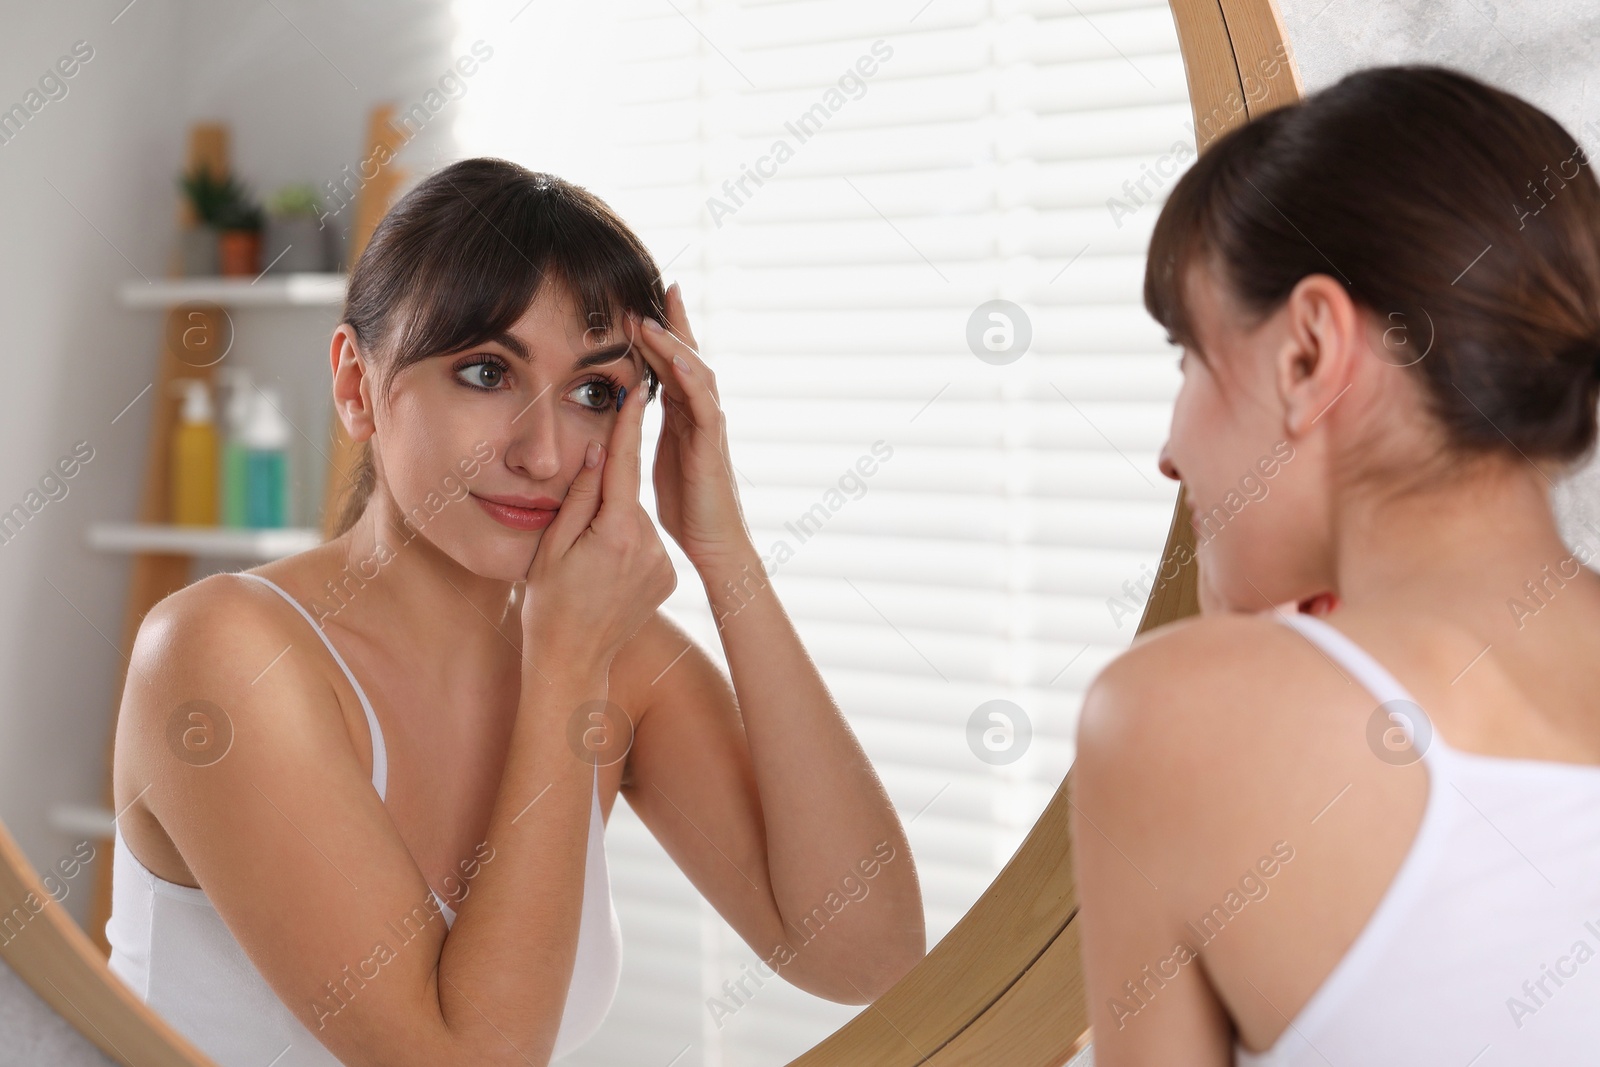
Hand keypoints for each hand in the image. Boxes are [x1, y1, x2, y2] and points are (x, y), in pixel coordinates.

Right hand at [520, 380, 677, 679]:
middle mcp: (648, 545)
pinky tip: (606, 576)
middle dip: (604, 502)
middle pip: (626, 498)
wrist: (572, 661)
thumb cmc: (549, 604)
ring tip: (588, 567)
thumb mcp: (552, 547)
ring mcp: (662, 564)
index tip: (638, 388)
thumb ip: (581, 497)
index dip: (629, 425)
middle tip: (575, 538)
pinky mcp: (668, 577)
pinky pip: (644, 545)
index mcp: (616, 533)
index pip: (624, 465)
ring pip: (635, 522)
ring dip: (614, 528)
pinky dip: (626, 548)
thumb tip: (600, 452)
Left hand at [628, 282, 753, 571]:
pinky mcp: (713, 447)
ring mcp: (711, 428)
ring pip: (698, 374)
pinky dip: (692, 380)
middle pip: (689, 357)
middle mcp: (702, 415)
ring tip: (654, 318)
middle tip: (660, 287)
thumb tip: (618, 417)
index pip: (673, 365)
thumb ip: (642, 435)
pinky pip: (705, 406)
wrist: (715, 545)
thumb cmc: (688, 510)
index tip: (644, 301)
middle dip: (675, 323)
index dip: (662, 333)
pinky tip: (678, 360)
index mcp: (685, 416)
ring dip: (676, 344)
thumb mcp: (656, 462)